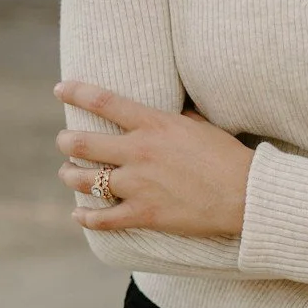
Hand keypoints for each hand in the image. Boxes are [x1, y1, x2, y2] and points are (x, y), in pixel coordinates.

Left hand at [53, 81, 254, 236]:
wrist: (247, 195)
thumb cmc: (228, 157)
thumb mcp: (200, 126)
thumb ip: (176, 117)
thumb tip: (170, 108)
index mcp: (153, 125)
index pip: (103, 102)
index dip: (76, 93)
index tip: (59, 88)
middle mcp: (139, 152)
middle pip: (82, 143)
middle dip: (65, 141)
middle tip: (64, 141)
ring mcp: (139, 185)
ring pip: (85, 180)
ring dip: (70, 175)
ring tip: (68, 173)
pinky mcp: (144, 214)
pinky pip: (103, 219)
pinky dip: (86, 217)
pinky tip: (79, 215)